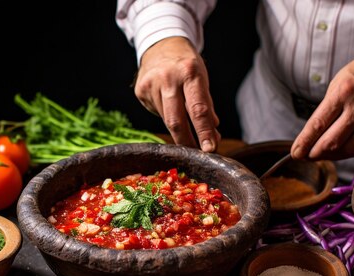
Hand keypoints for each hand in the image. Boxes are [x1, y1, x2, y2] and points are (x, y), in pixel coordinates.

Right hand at [135, 37, 220, 151]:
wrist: (161, 43)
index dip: (204, 131)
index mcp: (189, 72)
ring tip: (185, 127)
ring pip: (166, 119)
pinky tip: (168, 105)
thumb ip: (206, 107)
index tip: (210, 148)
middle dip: (187, 141)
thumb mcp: (202, 79)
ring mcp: (151, 84)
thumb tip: (213, 134)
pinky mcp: (140, 91)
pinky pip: (156, 112)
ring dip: (178, 129)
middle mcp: (168, 78)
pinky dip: (166, 115)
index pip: (198, 109)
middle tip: (195, 154)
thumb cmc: (186, 65)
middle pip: (176, 120)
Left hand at [291, 54, 353, 160]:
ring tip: (319, 154)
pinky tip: (337, 151)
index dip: (304, 142)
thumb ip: (326, 110)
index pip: (318, 125)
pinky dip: (345, 153)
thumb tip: (311, 135)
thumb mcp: (337, 84)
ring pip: (347, 149)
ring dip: (329, 156)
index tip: (296, 153)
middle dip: (313, 153)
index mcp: (343, 93)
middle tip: (304, 156)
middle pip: (331, 142)